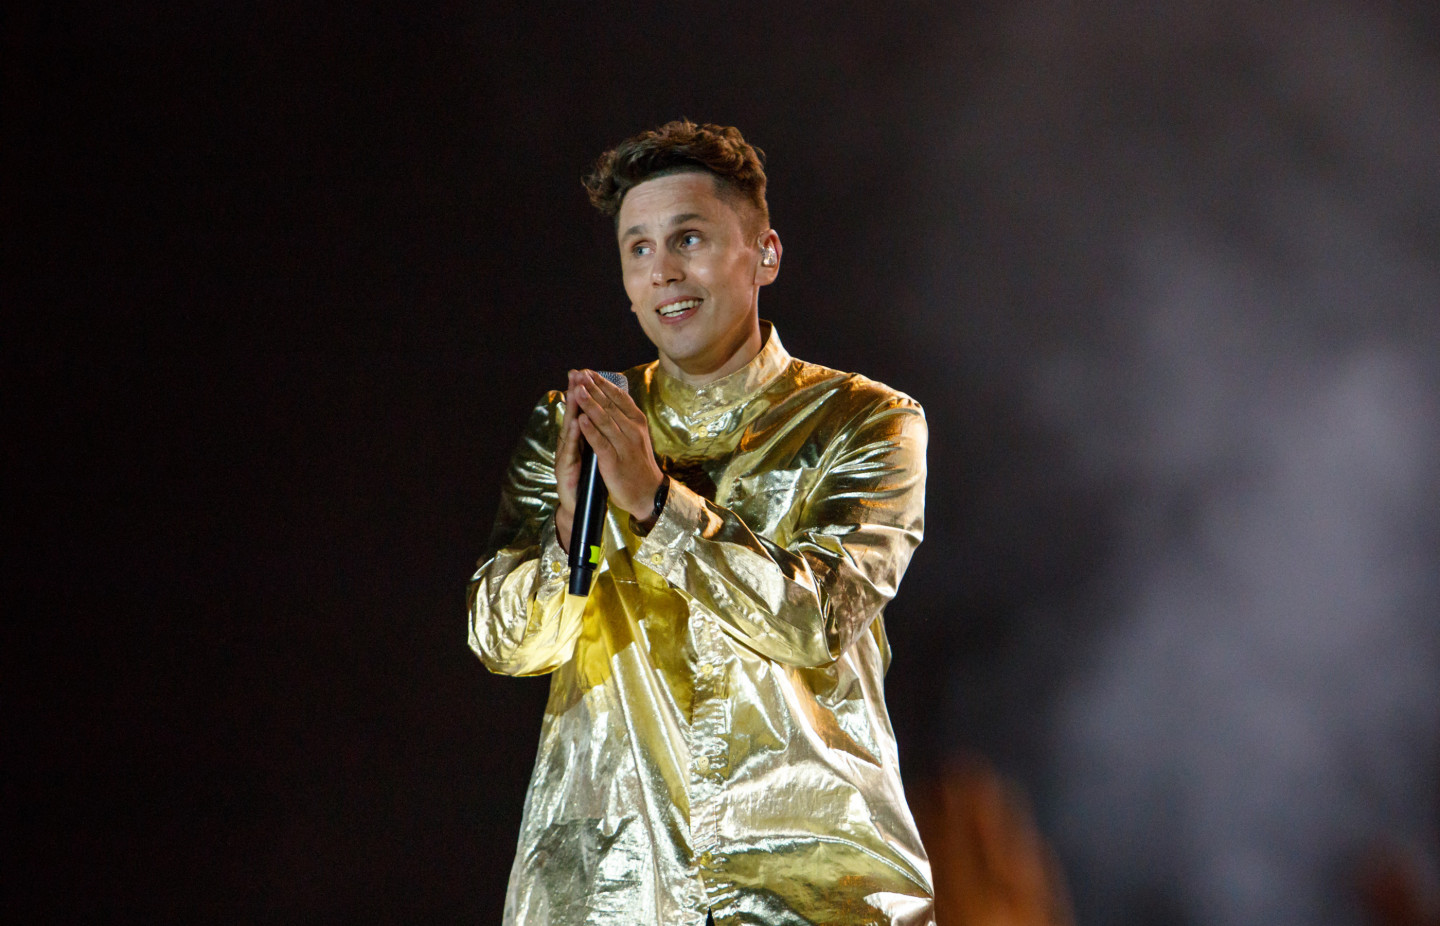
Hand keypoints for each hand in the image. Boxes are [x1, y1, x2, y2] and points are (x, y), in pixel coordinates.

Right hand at [552, 371, 584, 552]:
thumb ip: (593, 435)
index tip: (585, 372)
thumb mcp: (593, 453)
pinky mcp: (565, 471)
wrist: (579, 507)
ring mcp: (565, 457)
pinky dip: (573, 437)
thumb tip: (599, 416)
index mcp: (579, 439)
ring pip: (569, 429)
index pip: (582, 412)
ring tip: (575, 391)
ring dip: (572, 410)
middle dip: (575, 394)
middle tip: (576, 373)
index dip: (583, 393)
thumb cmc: (587, 479)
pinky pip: (570, 451)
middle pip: (573, 415)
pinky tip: (576, 424)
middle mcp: (570, 444)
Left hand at [569, 369, 664, 522]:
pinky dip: (591, 431)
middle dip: (593, 388)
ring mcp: (624, 446)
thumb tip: (611, 397)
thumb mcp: (636, 435)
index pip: (619, 397)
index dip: (602, 383)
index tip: (588, 372)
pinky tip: (581, 420)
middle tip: (579, 374)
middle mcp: (633, 430)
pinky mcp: (615, 462)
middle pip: (610, 405)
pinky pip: (602, 443)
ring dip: (590, 404)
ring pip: (605, 421)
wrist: (648, 492)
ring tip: (577, 390)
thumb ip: (624, 417)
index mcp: (637, 422)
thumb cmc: (638, 462)